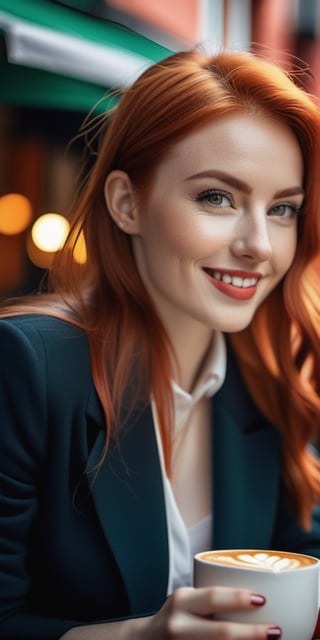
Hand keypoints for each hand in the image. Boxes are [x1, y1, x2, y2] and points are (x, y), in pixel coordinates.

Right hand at [137, 586, 280, 638]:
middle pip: (221, 632)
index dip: (239, 598)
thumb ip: (211, 599)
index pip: (213, 597)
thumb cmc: (177, 618)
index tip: (263, 599)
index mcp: (182, 601)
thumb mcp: (187, 601)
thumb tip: (260, 601)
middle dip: (252, 633)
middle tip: (275, 631)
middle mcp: (179, 625)